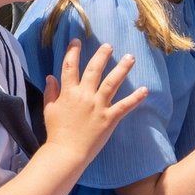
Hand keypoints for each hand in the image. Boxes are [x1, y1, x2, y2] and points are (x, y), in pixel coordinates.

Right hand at [41, 40, 147, 159]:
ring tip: (130, 58)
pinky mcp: (109, 118)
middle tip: (109, 45)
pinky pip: (125, 106)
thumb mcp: (49, 109)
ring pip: (112, 82)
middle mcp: (84, 95)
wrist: (66, 152)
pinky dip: (135, 98)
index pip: (70, 67)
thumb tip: (51, 76)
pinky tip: (145, 89)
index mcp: (68, 92)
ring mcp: (98, 106)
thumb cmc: (56, 131)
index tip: (76, 41)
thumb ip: (51, 92)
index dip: (73, 52)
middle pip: (94, 70)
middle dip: (102, 55)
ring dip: (122, 69)